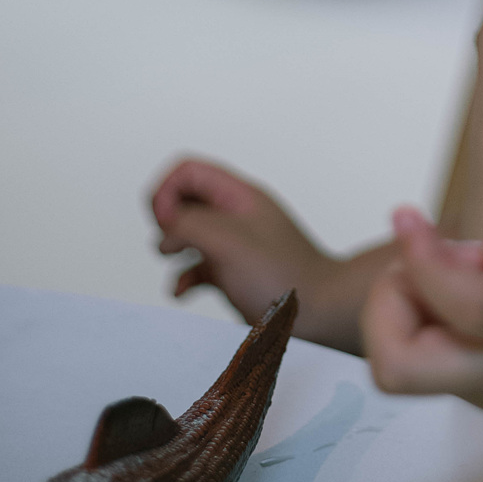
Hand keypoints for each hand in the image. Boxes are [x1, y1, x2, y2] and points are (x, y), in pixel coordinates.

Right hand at [149, 158, 343, 338]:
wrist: (318, 311)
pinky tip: (182, 291)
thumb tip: (164, 217)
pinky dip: (184, 276)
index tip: (164, 223)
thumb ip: (190, 221)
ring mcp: (235, 243)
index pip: (188, 170)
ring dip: (172, 246)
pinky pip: (199, 266)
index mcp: (238, 195)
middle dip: (166, 219)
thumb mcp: (228, 240)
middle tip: (170, 242)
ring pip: (190, 233)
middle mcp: (236, 214)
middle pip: (186, 199)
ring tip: (173, 259)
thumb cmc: (281, 274)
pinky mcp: (234, 272)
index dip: (165, 191)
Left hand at [363, 200, 482, 481]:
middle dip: (384, 302)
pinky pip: (439, 366)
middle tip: (418, 258)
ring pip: (410, 365)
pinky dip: (437, 324)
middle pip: (399, 364)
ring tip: (463, 272)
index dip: (422, 257)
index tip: (406, 215)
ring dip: (408, 307)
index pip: (466, 303)